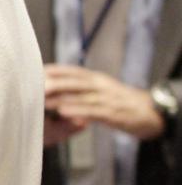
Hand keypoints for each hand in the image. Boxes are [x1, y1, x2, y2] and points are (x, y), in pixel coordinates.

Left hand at [44, 63, 162, 141]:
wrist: (150, 112)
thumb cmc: (119, 102)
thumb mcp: (100, 90)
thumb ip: (81, 87)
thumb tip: (55, 85)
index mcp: (96, 78)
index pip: (72, 71)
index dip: (54, 70)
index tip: (35, 71)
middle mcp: (101, 85)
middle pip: (75, 81)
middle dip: (54, 83)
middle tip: (33, 86)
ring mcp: (107, 98)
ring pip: (82, 96)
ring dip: (61, 99)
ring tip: (43, 101)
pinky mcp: (113, 113)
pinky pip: (93, 111)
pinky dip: (78, 111)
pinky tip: (64, 112)